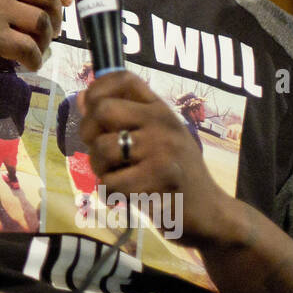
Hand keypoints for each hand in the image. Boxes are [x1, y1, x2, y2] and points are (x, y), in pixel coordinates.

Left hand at [79, 70, 245, 249]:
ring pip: (102, 149)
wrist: (209, 214)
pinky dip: (109, 195)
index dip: (96, 90)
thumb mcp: (154, 139)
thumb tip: (83, 98)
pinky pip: (110, 183)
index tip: (91, 111)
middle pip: (102, 110)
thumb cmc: (174, 176)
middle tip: (101, 154)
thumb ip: (121, 119)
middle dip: (89, 134)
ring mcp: (163, 149)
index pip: (122, 78)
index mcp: (160, 110)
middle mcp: (163, 122)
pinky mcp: (160, 178)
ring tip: (117, 178)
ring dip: (100, 170)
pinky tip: (125, 198)